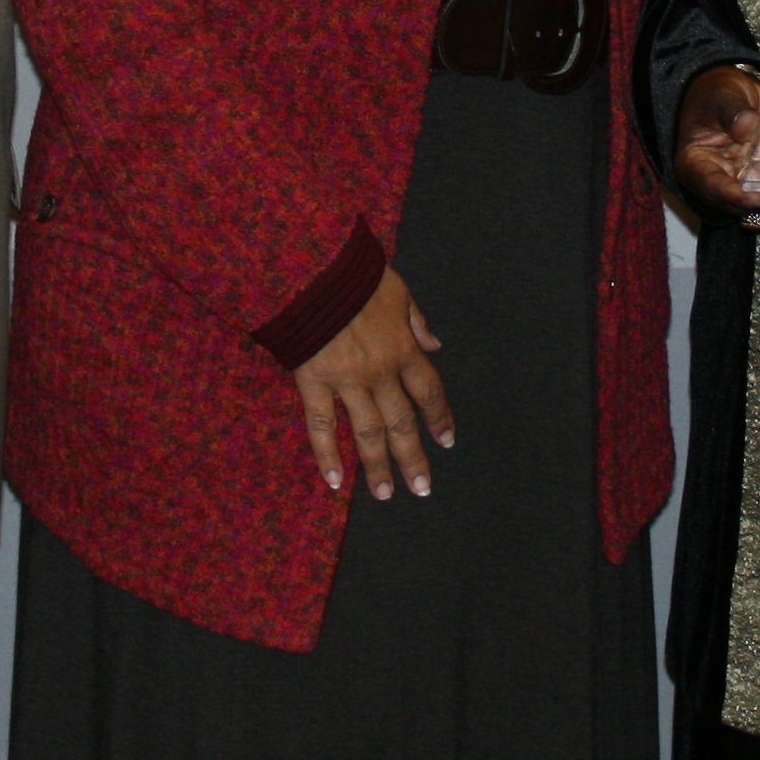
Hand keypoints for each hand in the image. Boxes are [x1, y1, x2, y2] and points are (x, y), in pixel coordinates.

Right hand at [293, 266, 455, 501]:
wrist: (313, 266)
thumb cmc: (355, 273)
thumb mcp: (398, 290)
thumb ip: (417, 322)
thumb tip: (435, 346)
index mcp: (403, 347)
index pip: (428, 392)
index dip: (438, 418)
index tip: (446, 442)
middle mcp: (380, 370)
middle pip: (402, 422)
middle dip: (413, 457)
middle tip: (422, 488)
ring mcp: (346, 379)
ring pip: (367, 432)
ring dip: (378, 466)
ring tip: (386, 494)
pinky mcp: (313, 380)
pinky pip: (322, 424)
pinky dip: (328, 455)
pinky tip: (335, 482)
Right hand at [673, 66, 759, 222]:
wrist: (734, 90)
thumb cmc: (716, 95)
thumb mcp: (720, 98)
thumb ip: (732, 113)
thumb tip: (747, 125)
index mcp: (699, 164)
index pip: (713, 186)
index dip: (733, 196)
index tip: (753, 199)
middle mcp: (726, 176)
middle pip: (743, 197)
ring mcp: (750, 173)